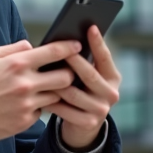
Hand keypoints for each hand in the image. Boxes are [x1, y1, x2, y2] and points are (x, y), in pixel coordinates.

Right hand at [0, 39, 79, 141]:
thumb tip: (32, 46)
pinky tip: (27, 103)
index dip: (69, 47)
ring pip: (57, 96)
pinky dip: (38, 106)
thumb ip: (14, 49)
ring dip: (54, 92)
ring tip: (45, 88)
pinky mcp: (25, 120)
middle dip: (68, 74)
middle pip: (65, 77)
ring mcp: (27, 104)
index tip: (77, 46)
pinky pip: (42, 111)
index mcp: (17, 63)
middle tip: (64, 72)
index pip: (53, 52)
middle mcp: (25, 83)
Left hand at [52, 26, 120, 149]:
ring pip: (73, 93)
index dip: (98, 42)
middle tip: (60, 51)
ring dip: (56, 84)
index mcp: (113, 78)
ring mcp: (101, 110)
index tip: (91, 27)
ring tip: (42, 74)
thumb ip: (84, 63)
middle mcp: (111, 93)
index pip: (105, 57)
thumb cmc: (81, 91)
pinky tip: (40, 95)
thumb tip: (69, 41)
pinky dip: (51, 102)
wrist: (83, 126)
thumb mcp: (87, 78)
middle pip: (89, 75)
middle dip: (74, 61)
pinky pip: (65, 109)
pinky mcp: (88, 123)